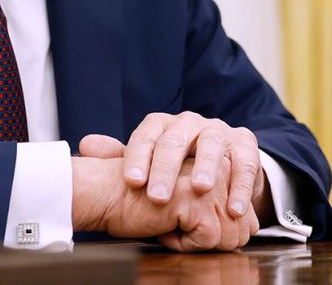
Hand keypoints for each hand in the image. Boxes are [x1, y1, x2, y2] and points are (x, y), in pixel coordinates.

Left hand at [121, 112, 265, 219]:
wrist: (220, 160)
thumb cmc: (177, 166)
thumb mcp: (149, 160)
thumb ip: (118, 156)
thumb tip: (86, 146)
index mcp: (163, 124)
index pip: (147, 135)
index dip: (138, 157)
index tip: (132, 182)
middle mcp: (190, 123)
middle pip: (175, 140)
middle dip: (165, 169)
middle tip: (157, 196)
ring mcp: (219, 131)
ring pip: (211, 144)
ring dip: (206, 167)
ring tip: (200, 189)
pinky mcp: (245, 144)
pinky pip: (245, 163)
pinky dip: (241, 187)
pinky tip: (235, 209)